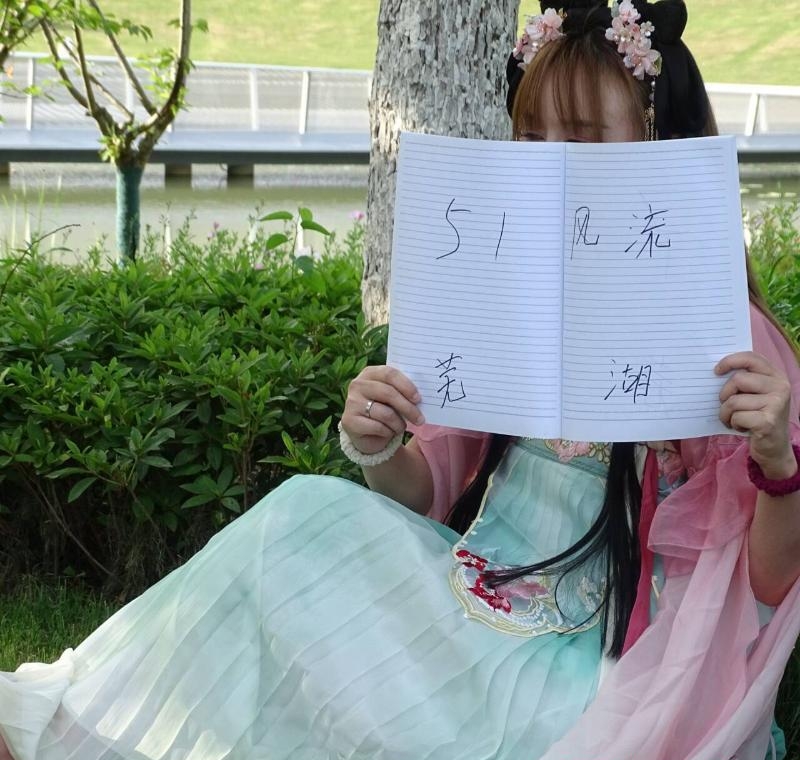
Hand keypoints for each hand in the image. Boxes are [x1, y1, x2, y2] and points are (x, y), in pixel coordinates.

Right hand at [342, 366, 424, 454]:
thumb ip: (403, 391)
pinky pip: (378, 427)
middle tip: (420, 419)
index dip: (406, 386)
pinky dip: (388, 432)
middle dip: (407, 408)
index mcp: (370, 373)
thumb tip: (420, 396)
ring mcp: (351, 402)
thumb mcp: (394, 398)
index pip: (389, 374)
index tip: (418, 398)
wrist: (368, 433)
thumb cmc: (385, 410)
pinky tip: (388, 432)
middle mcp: (358, 385)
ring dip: (398, 424)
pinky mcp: (349, 420)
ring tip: (401, 427)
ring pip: (385, 413)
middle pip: (388, 393)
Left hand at [716, 351, 796, 478]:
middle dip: (724, 394)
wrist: (774, 448)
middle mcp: (780, 386)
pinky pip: (736, 417)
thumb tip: (716, 371)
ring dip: (726, 413)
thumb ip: (745, 382)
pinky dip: (733, 424)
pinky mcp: (768, 421)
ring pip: (734, 400)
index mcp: (776, 376)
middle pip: (738, 380)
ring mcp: (777, 404)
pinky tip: (742, 428)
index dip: (730, 361)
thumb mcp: (756, 396)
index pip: (751, 358)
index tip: (716, 371)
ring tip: (733, 420)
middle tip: (727, 406)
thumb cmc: (759, 418)